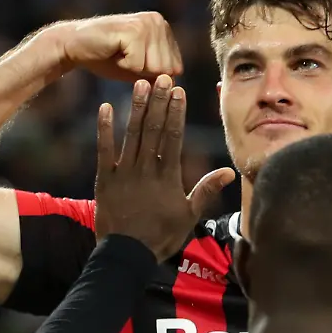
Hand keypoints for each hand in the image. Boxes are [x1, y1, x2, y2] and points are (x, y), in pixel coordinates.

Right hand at [56, 12, 182, 81]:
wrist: (74, 45)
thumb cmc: (107, 58)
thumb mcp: (141, 68)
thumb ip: (160, 74)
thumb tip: (177, 88)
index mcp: (164, 28)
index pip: (175, 68)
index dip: (151, 74)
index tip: (133, 61)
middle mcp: (158, 21)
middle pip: (166, 69)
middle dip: (143, 72)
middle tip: (124, 57)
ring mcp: (147, 24)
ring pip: (154, 68)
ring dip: (133, 69)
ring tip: (120, 54)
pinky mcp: (133, 30)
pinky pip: (138, 66)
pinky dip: (123, 66)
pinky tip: (113, 52)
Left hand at [94, 74, 235, 259]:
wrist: (126, 255)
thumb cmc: (161, 237)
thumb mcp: (188, 216)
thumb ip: (206, 190)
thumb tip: (229, 171)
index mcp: (167, 176)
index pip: (173, 137)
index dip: (176, 112)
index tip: (179, 91)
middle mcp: (145, 169)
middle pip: (153, 129)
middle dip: (159, 102)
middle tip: (162, 77)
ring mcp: (123, 173)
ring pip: (131, 134)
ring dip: (137, 108)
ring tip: (140, 84)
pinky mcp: (104, 179)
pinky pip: (103, 150)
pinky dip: (104, 129)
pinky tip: (105, 108)